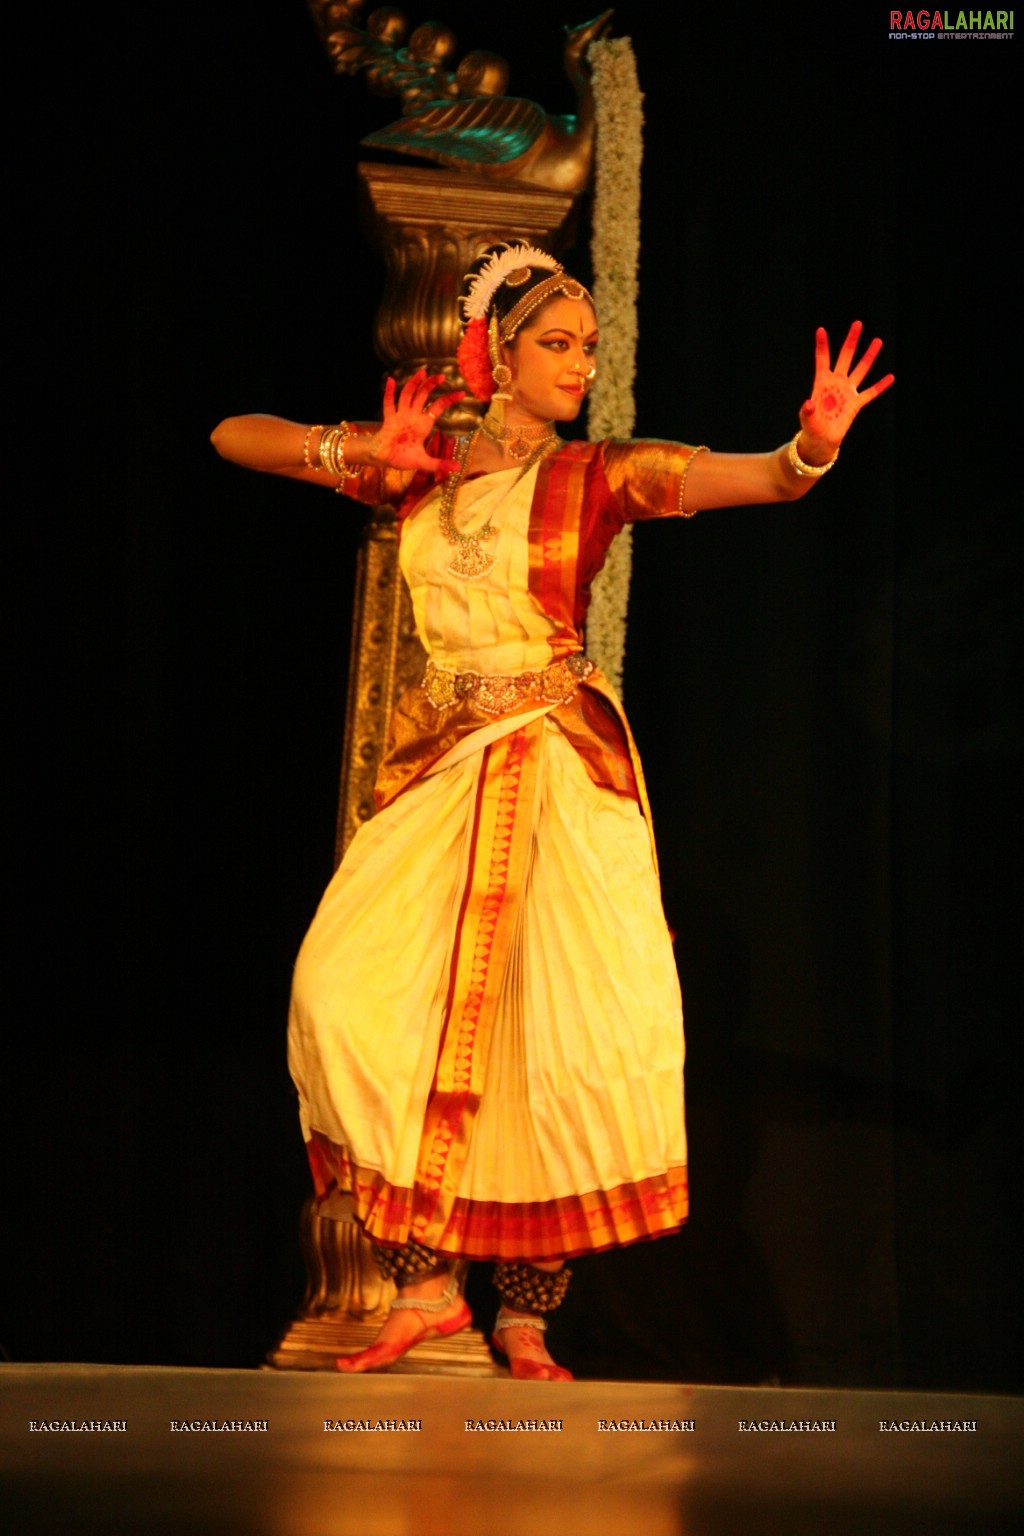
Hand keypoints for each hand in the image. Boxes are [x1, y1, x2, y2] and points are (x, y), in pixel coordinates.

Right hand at [368, 370, 462, 475]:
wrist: (384, 460)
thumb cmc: (402, 457)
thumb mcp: (424, 462)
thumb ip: (439, 464)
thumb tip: (457, 469)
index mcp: (423, 424)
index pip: (437, 407)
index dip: (448, 400)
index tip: (461, 393)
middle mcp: (412, 416)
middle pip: (422, 396)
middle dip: (431, 385)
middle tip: (442, 376)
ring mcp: (400, 416)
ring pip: (407, 395)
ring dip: (414, 384)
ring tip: (422, 372)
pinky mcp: (389, 420)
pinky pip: (389, 404)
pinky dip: (389, 393)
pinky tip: (391, 381)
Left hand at [798, 321, 893, 462]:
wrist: (821, 440)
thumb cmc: (811, 428)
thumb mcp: (807, 419)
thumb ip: (807, 411)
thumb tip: (808, 404)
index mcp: (822, 383)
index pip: (822, 360)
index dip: (822, 345)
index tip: (821, 330)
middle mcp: (836, 383)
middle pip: (846, 357)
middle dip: (851, 341)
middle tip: (858, 324)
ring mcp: (847, 391)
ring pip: (861, 369)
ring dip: (869, 356)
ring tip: (878, 341)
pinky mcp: (856, 404)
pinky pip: (870, 393)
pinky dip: (880, 386)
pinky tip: (890, 377)